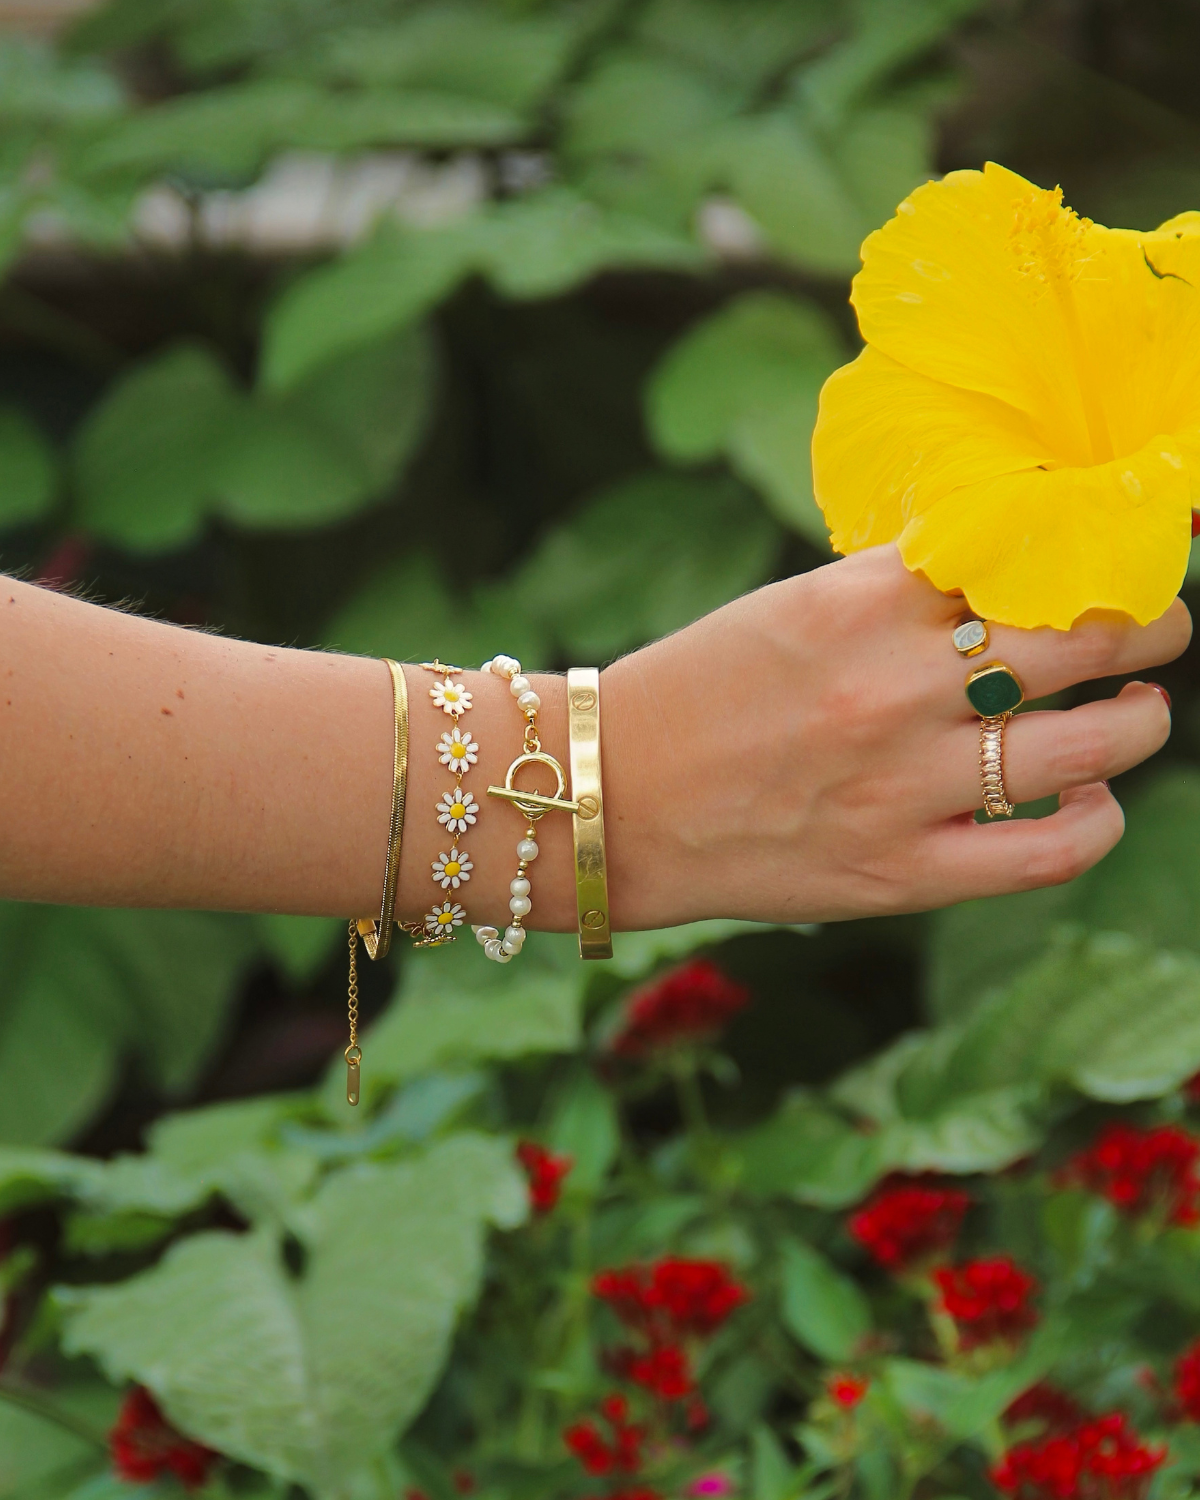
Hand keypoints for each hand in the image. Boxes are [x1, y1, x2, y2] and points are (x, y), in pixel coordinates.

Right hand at [601, 544, 1189, 926]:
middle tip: (1163, 624)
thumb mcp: (789, 608)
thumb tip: (1003, 570)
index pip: (1021, 557)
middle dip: (1149, 625)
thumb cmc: (696, 692)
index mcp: (858, 605)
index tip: (1114, 558)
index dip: (1089, 553)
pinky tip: (1096, 801)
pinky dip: (1098, 823)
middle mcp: (892, 689)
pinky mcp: (897, 873)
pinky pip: (1046, 852)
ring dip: (1141, 721)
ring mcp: (901, 787)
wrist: (609, 798)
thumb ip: (895, 590)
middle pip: (1078, 640)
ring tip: (1142, 710)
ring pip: (1088, 745)